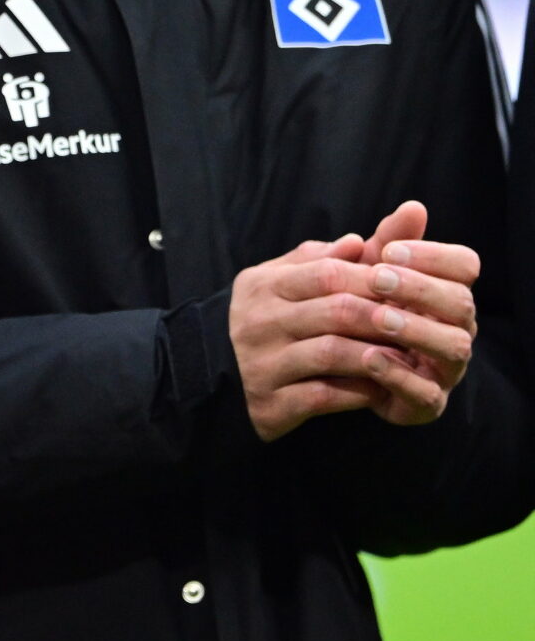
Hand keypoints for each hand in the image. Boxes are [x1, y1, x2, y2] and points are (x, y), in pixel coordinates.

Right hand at [229, 201, 475, 441]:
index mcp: (263, 285)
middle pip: (336, 312)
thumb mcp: (289, 280)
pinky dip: (358, 392)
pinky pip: (322, 395)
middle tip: (422, 326)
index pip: (328, 273)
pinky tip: (381, 389)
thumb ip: (326, 258)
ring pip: (331, 353)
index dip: (374, 279)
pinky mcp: (268, 402)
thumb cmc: (270, 319)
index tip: (411, 289)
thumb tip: (366, 237)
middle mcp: (257, 321)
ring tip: (408, 358)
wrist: (219, 373)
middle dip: (385, 319)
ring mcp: (260, 363)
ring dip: (377, 356)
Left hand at [351, 201, 477, 404]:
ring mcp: (446, 367)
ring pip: (454, 346)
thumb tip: (413, 206)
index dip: (433, 255)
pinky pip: (426, 392)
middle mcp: (455, 328)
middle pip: (461, 303)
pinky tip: (369, 357)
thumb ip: (389, 243)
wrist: (338, 368)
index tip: (389, 250)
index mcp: (446, 292)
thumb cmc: (362, 310)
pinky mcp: (426, 402)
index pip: (465, 266)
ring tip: (378, 316)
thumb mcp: (368, 274)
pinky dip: (399, 375)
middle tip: (378, 278)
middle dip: (421, 288)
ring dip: (416, 329)